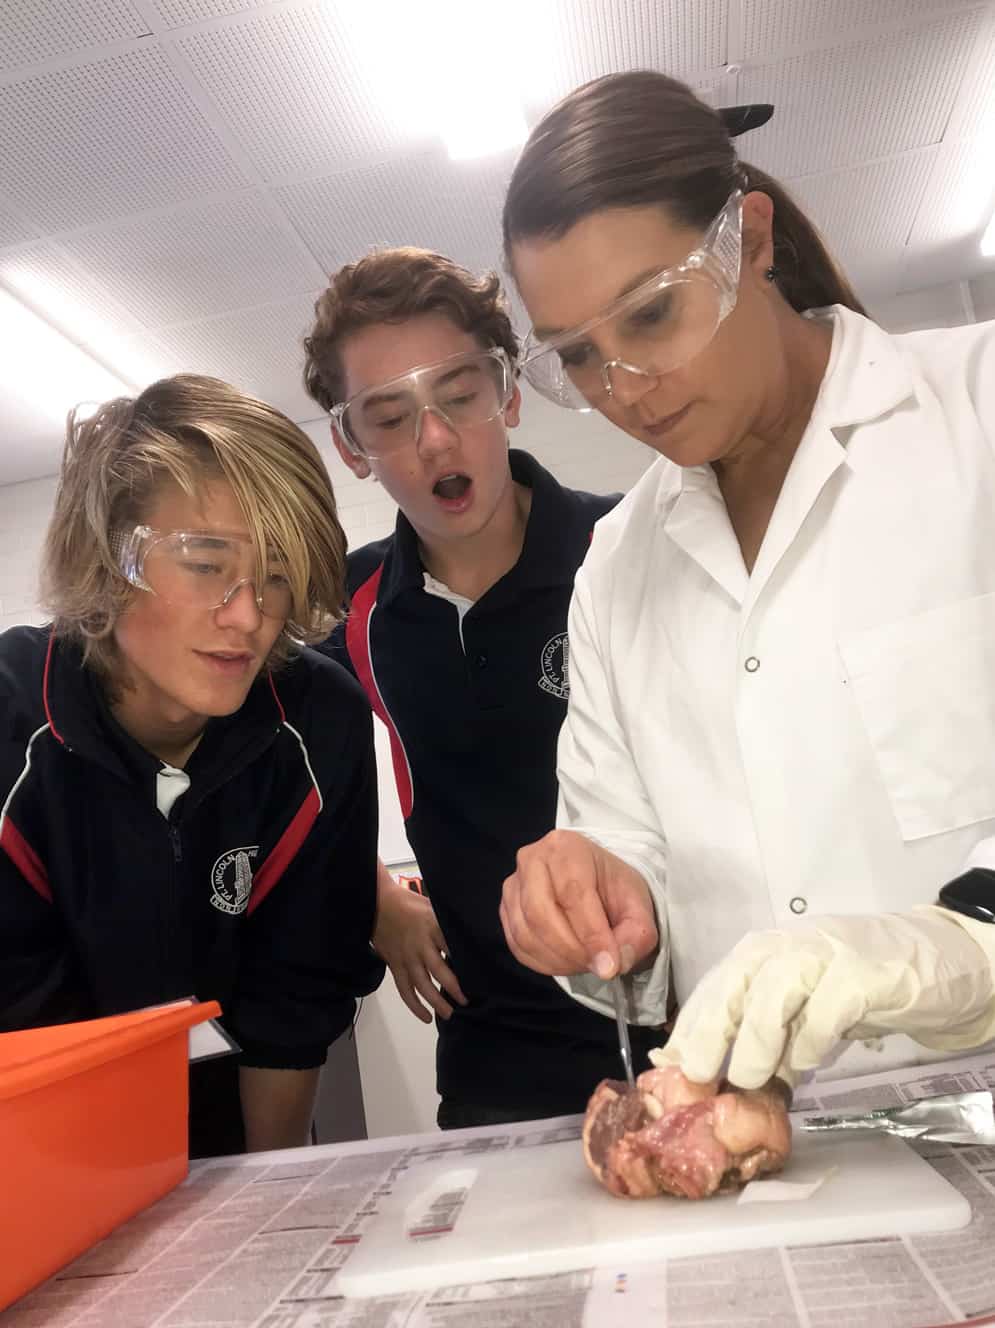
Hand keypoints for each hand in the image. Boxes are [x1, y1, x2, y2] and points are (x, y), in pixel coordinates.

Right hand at [373, 877, 465, 1023]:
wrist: (378, 906)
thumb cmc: (412, 905)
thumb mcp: (434, 907)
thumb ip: (449, 924)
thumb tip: (473, 935)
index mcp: (433, 927)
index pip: (452, 947)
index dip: (465, 962)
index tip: (479, 976)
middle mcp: (420, 945)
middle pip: (439, 970)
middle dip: (454, 988)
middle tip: (466, 1001)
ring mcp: (406, 958)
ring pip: (421, 985)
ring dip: (436, 1002)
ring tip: (450, 1014)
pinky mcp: (395, 967)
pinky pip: (404, 990)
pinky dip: (414, 1006)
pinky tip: (426, 1017)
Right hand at [500, 829, 657, 979]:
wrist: (596, 886)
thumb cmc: (614, 891)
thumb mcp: (638, 908)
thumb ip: (636, 935)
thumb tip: (613, 965)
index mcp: (567, 847)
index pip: (573, 892)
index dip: (591, 934)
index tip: (610, 965)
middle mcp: (531, 859)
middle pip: (540, 913)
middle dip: (572, 950)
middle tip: (598, 967)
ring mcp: (513, 885)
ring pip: (526, 933)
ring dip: (559, 960)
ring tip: (586, 963)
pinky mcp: (506, 910)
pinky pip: (518, 945)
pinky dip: (544, 963)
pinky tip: (567, 961)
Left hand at [654, 907, 994, 1089]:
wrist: (934, 961)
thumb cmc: (858, 985)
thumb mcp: (801, 1004)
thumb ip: (763, 1028)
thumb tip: (713, 1068)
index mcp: (763, 951)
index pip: (714, 985)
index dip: (688, 1026)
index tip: (667, 1066)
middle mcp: (787, 946)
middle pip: (734, 981)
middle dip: (708, 1029)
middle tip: (694, 1075)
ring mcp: (825, 956)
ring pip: (775, 992)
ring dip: (758, 1040)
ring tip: (749, 1078)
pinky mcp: (863, 975)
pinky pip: (827, 1010)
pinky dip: (812, 1041)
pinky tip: (807, 1064)